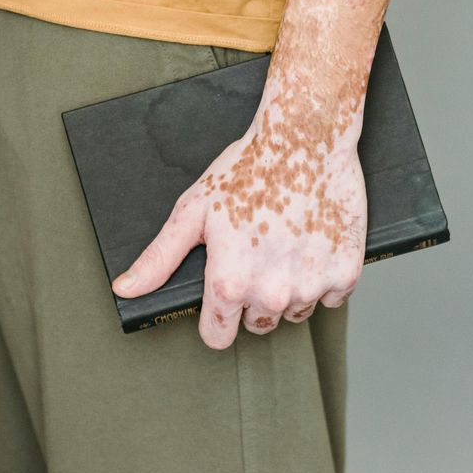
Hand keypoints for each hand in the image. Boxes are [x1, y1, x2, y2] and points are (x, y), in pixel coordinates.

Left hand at [113, 101, 367, 349]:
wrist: (306, 136)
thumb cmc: (248, 167)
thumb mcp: (193, 211)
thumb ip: (159, 258)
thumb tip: (127, 290)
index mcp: (230, 282)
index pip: (217, 336)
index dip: (216, 316)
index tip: (224, 291)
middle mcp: (272, 293)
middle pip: (257, 326)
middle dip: (254, 300)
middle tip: (257, 253)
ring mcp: (312, 285)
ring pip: (295, 312)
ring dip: (290, 290)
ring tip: (286, 245)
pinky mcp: (345, 273)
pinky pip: (331, 297)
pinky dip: (324, 276)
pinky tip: (313, 243)